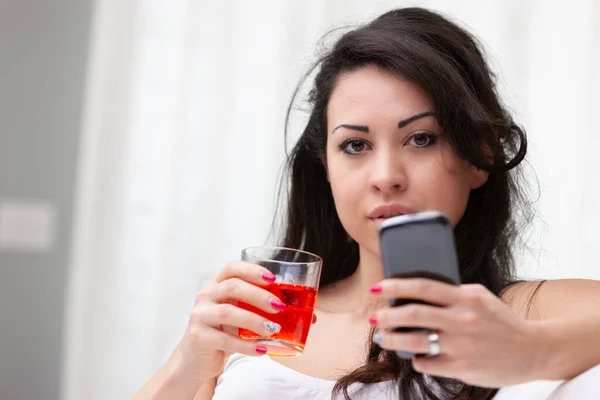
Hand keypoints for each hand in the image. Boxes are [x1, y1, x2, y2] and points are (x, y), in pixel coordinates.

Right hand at [175, 261, 307, 381]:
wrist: (197, 358)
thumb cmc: (226, 332)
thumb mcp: (243, 317)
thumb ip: (267, 313)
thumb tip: (311, 316)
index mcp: (217, 285)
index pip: (232, 268)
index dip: (252, 270)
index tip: (273, 279)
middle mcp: (206, 296)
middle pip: (232, 287)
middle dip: (258, 295)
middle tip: (279, 306)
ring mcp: (199, 316)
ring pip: (227, 313)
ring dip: (254, 320)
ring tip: (274, 329)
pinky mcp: (198, 337)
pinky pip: (225, 340)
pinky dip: (247, 346)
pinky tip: (262, 349)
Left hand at [368, 278, 541, 387]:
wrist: (534, 350)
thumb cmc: (502, 321)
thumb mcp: (480, 297)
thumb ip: (453, 292)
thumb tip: (417, 291)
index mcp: (466, 299)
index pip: (423, 287)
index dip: (396, 286)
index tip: (378, 287)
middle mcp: (463, 321)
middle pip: (413, 315)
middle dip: (387, 316)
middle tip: (375, 317)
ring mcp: (462, 346)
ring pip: (414, 342)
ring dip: (392, 340)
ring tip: (382, 338)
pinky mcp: (462, 369)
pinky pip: (427, 363)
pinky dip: (417, 359)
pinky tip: (415, 355)